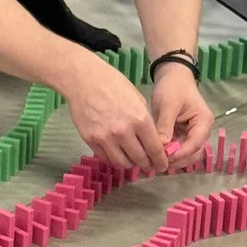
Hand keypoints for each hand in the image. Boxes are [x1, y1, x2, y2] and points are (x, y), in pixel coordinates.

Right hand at [63, 53, 169, 172]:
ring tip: (132, 161)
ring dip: (130, 165)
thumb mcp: (138, 99)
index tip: (162, 166)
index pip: (155, 149)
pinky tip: (117, 155)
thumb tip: (151, 141)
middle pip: (140, 159)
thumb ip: (145, 122)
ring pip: (122, 163)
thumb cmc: (113, 84)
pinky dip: (113, 160)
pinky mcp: (91, 140)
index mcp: (140, 119)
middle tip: (149, 166)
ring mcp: (106, 138)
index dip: (160, 161)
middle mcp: (123, 132)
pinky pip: (105, 158)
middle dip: (147, 165)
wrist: (84, 79)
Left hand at [150, 63, 214, 170]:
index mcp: (203, 122)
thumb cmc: (173, 87)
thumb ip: (165, 126)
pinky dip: (169, 154)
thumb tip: (160, 148)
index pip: (195, 144)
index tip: (163, 157)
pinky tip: (156, 156)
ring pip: (186, 155)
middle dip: (177, 160)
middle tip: (157, 162)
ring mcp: (192, 135)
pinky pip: (178, 150)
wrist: (173, 77)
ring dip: (173, 160)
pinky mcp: (183, 136)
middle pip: (193, 153)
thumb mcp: (168, 104)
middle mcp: (201, 131)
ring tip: (155, 161)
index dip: (180, 154)